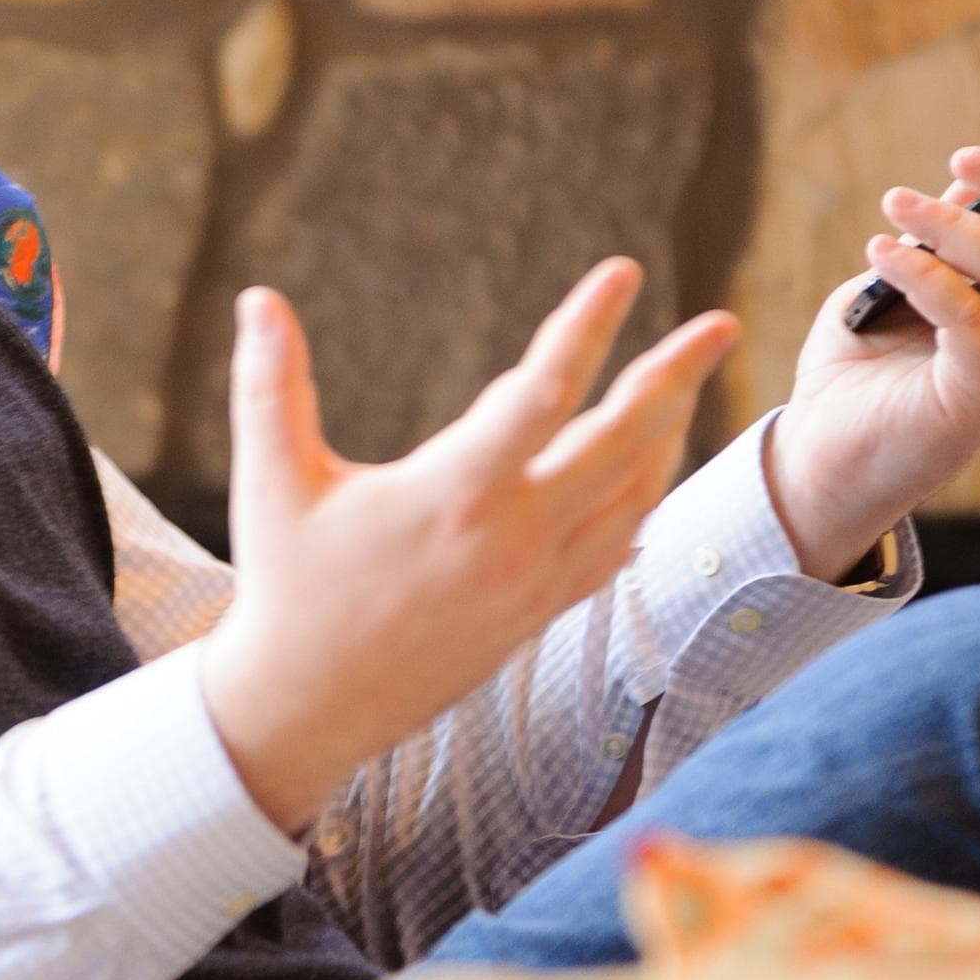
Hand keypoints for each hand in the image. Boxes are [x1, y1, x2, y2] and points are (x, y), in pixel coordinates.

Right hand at [199, 261, 739, 831]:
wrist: (307, 706)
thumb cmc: (286, 584)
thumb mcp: (271, 478)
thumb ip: (270, 382)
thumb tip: (257, 298)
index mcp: (454, 493)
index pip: (544, 390)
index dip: (586, 324)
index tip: (624, 272)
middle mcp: (513, 537)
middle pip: (625, 442)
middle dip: (677, 375)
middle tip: (723, 324)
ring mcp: (535, 582)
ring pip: (634, 497)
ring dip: (668, 434)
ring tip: (686, 383)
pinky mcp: (537, 614)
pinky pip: (616, 547)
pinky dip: (643, 500)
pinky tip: (648, 472)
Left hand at [767, 93, 979, 579]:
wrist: (820, 451)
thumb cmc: (860, 363)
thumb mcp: (901, 280)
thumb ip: (941, 242)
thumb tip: (965, 194)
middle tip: (961, 159)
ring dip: (953, 226)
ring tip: (893, 207)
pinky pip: (972, 318)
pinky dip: (925, 273)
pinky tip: (881, 254)